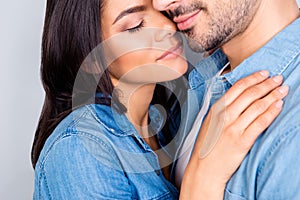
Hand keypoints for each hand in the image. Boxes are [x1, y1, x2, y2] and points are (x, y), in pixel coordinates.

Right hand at [180, 70, 287, 199]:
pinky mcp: (242, 141)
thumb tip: (239, 99)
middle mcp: (225, 116)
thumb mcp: (210, 124)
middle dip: (266, 84)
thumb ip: (222, 111)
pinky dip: (271, 112)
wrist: (204, 169)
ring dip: (272, 95)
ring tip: (282, 90)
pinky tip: (279, 106)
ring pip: (257, 106)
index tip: (264, 73)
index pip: (237, 88)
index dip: (253, 78)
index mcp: (216, 110)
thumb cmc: (207, 148)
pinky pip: (260, 123)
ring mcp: (233, 128)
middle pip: (249, 94)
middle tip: (278, 78)